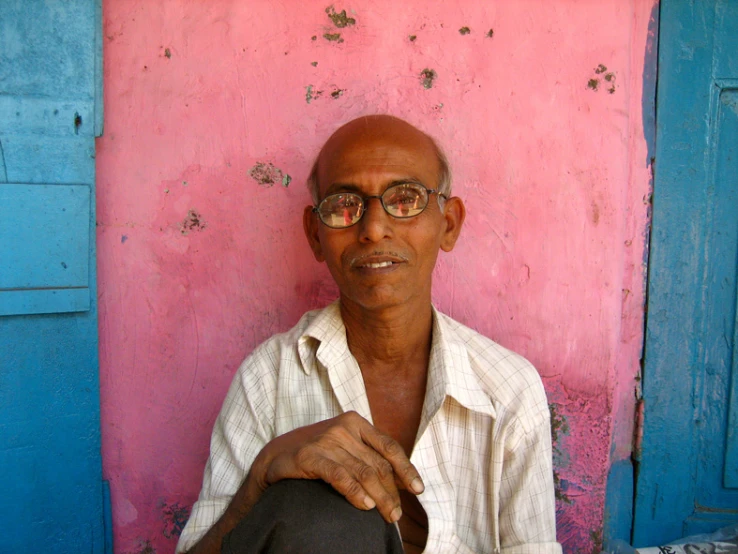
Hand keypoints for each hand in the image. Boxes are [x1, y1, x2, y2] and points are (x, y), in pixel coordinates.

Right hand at [250, 411, 424, 522]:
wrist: (275, 455)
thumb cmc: (316, 453)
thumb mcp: (344, 446)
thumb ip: (367, 456)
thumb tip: (399, 480)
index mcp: (355, 422)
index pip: (389, 447)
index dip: (406, 469)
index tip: (418, 489)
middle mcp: (343, 428)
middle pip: (377, 464)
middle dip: (392, 492)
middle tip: (397, 515)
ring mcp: (326, 441)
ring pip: (363, 472)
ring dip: (379, 497)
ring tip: (387, 515)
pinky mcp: (310, 456)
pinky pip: (340, 476)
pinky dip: (355, 493)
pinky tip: (365, 505)